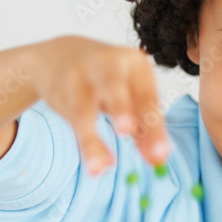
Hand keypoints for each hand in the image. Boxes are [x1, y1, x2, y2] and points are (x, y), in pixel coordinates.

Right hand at [34, 36, 168, 174]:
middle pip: (114, 86)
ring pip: (84, 108)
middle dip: (120, 108)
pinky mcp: (61, 91)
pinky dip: (83, 142)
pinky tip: (94, 164)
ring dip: (91, 138)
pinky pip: (72, 119)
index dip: (154, 127)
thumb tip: (157, 160)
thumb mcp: (131, 95)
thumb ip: (144, 127)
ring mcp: (80, 76)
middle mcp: (107, 64)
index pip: (147, 97)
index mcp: (135, 64)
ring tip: (100, 166)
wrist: (61, 55)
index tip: (160, 155)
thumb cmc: (108, 80)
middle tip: (126, 131)